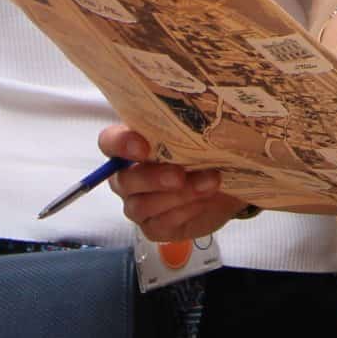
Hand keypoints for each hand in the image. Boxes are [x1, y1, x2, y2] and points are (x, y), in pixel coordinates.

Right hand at [98, 123, 254, 242]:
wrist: (227, 185)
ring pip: (142, 205)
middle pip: (124, 180)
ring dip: (178, 195)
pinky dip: (185, 211)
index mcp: (132, 146)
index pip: (109, 142)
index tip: (143, 147)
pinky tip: (205, 200)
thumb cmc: (206, 151)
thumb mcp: (200, 134)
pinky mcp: (154, 227)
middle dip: (153, 177)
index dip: (121, 144)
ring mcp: (138, 205)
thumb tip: (201, 110)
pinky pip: (160, 224)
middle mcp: (128, 177)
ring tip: (210, 182)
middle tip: (180, 174)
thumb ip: (188, 125)